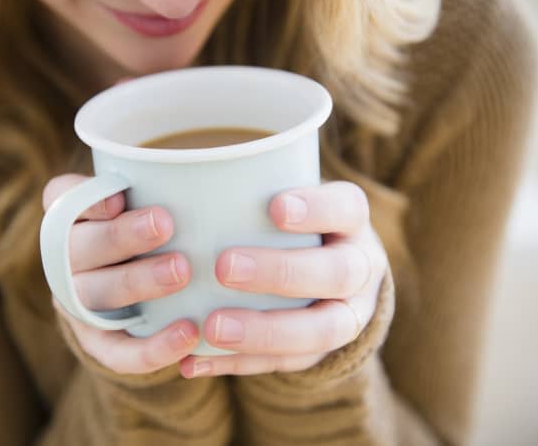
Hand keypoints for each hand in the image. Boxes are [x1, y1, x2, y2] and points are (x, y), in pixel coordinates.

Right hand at [42, 174, 199, 373]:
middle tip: (165, 224)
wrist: (140, 296)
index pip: (62, 197)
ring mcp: (77, 303)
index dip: (86, 198)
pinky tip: (188, 334)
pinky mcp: (97, 343)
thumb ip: (167, 187)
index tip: (119, 196)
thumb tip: (219, 175)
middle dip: (122, 235)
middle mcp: (66, 259)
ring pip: (96, 294)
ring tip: (183, 272)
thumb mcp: (153, 201)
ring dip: (137, 282)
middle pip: (80, 246)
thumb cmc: (156, 231)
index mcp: (73, 215)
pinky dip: (151, 347)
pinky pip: (116, 352)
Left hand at [179, 181, 387, 377]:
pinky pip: (286, 364)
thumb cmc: (290, 223)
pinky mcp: (322, 353)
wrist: (330, 275)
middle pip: (336, 273)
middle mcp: (360, 268)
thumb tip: (177, 172)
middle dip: (281, 272)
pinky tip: (195, 360)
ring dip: (263, 331)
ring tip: (212, 327)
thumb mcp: (288, 194)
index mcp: (351, 221)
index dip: (317, 209)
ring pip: (320, 331)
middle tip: (224, 267)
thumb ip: (252, 186)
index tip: (275, 207)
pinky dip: (238, 364)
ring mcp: (347, 315)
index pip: (346, 209)